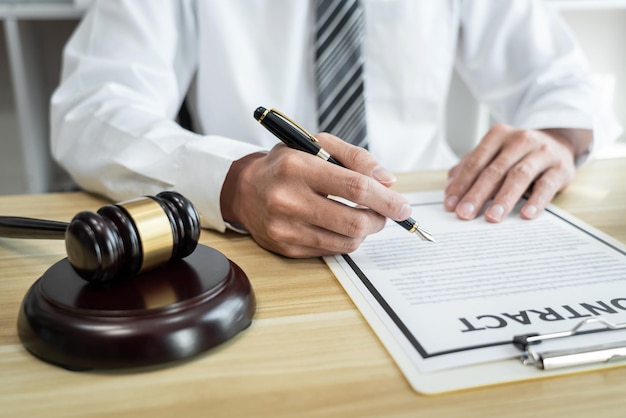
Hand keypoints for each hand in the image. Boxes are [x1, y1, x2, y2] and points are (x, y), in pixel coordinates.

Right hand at [220, 133, 411, 256]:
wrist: (245, 189)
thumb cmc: (287, 164)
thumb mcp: (317, 144)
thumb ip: (355, 157)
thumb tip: (387, 181)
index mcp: (296, 166)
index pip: (354, 187)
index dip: (386, 199)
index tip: (403, 205)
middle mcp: (287, 199)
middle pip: (353, 220)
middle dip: (380, 219)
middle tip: (386, 213)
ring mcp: (284, 227)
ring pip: (346, 240)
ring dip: (365, 230)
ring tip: (365, 217)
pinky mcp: (286, 247)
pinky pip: (331, 250)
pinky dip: (346, 239)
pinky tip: (342, 226)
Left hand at [444, 124, 590, 221]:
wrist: (558, 143)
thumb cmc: (517, 154)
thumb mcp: (493, 155)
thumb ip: (470, 168)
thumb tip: (449, 189)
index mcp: (498, 135)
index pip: (475, 162)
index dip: (461, 184)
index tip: (451, 205)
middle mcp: (520, 140)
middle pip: (494, 170)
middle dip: (477, 194)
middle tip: (465, 214)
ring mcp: (542, 153)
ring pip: (519, 176)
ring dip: (504, 198)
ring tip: (492, 217)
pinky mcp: (560, 168)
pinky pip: (547, 185)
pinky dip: (536, 201)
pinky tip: (527, 215)